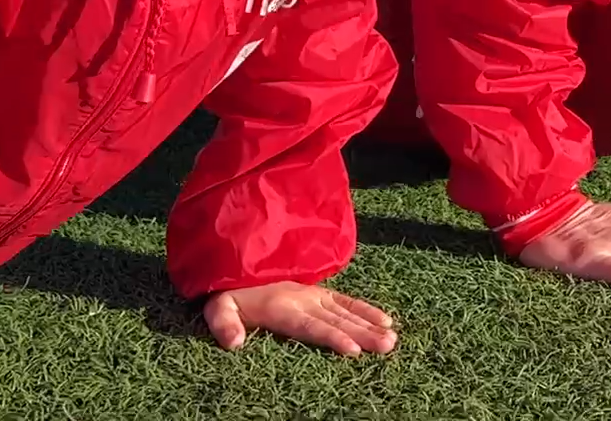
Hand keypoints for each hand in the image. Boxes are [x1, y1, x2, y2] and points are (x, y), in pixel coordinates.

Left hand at [204, 282, 396, 356]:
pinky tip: (383, 320)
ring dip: (369, 324)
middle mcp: (302, 300)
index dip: (332, 337)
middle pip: (336, 320)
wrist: (234, 260)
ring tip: (392, 337)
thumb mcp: (218, 308)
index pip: (310, 326)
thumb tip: (234, 344)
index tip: (353, 350)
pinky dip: (365, 309)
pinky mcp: (318, 293)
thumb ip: (225, 324)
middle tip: (388, 345)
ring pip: (345, 311)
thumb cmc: (228, 294)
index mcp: (280, 308)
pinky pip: (345, 300)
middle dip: (363, 333)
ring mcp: (312, 295)